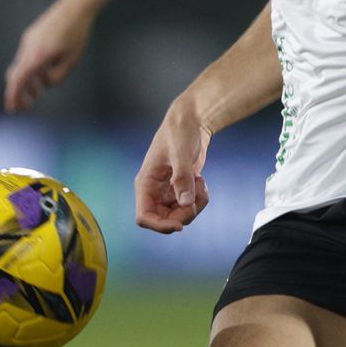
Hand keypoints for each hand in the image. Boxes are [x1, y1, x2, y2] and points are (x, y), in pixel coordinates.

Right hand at [3, 0, 97, 112]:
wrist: (74, 8)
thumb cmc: (75, 35)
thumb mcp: (71, 61)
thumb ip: (57, 77)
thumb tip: (46, 83)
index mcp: (36, 56)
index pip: (18, 81)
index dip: (13, 97)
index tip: (12, 109)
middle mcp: (28, 48)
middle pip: (16, 75)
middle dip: (19, 93)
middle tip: (26, 107)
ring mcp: (28, 41)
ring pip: (22, 66)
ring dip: (28, 81)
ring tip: (39, 93)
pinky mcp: (32, 36)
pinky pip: (27, 57)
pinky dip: (31, 69)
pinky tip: (43, 75)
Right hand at [135, 99, 210, 233]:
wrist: (193, 121)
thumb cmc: (180, 131)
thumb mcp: (180, 153)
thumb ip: (182, 178)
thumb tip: (185, 203)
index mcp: (146, 183)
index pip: (144, 216)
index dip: (159, 226)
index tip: (179, 225)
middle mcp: (154, 191)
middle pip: (165, 220)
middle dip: (183, 214)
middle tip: (198, 196)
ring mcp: (168, 192)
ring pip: (179, 215)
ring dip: (194, 205)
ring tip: (201, 184)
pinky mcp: (181, 189)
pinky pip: (189, 206)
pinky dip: (199, 200)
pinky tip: (201, 182)